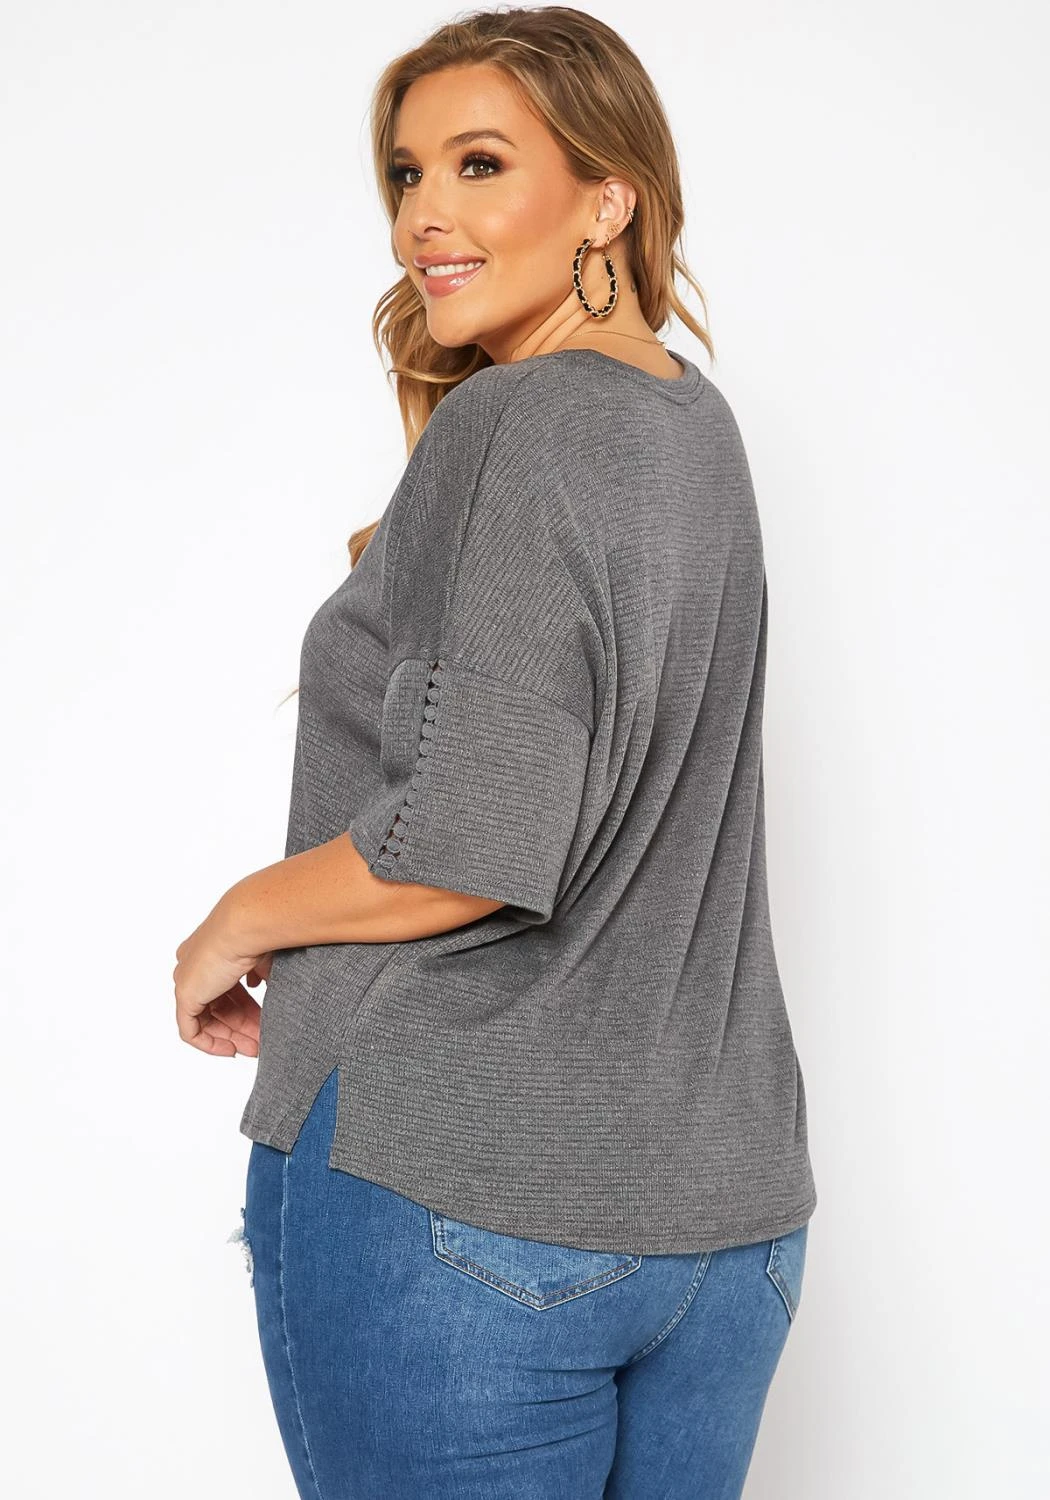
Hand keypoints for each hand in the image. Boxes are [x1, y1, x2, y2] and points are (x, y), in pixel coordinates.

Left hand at [174, 907, 272, 1056]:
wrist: (246, 924)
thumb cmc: (256, 933)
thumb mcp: (260, 959)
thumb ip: (257, 975)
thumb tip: (258, 986)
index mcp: (208, 953)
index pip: (224, 990)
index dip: (243, 1010)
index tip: (261, 1022)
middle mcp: (193, 966)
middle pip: (216, 1007)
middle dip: (239, 1027)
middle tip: (258, 1042)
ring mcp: (187, 981)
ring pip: (206, 1020)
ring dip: (230, 1037)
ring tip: (253, 1048)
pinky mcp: (185, 996)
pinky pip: (190, 1031)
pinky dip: (210, 1043)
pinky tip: (230, 1049)